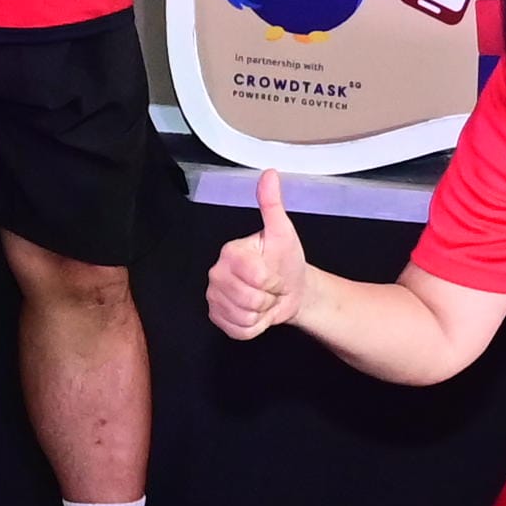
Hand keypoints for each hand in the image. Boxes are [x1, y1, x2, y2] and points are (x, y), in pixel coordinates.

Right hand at [208, 173, 308, 340]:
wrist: (290, 289)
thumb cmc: (286, 261)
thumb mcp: (283, 232)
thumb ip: (272, 205)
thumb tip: (270, 174)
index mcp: (231, 252)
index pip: (255, 275)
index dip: (272, 278)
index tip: (273, 270)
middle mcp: (216, 273)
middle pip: (248, 299)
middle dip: (268, 297)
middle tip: (270, 286)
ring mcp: (215, 297)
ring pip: (244, 316)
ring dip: (263, 312)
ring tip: (265, 297)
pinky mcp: (218, 318)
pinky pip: (240, 330)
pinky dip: (255, 326)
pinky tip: (257, 313)